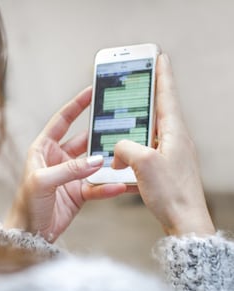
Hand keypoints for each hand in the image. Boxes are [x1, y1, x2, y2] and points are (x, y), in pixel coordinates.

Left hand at [4, 87, 126, 241]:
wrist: (30, 234)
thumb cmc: (26, 205)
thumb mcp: (43, 181)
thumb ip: (70, 169)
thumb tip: (97, 159)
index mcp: (43, 149)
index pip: (62, 121)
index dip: (76, 106)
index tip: (92, 92)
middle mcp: (58, 159)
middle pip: (83, 140)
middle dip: (100, 133)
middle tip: (120, 124)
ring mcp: (70, 176)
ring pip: (94, 163)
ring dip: (108, 161)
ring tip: (126, 155)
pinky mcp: (79, 193)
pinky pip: (97, 186)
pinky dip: (108, 186)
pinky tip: (119, 185)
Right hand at [112, 54, 214, 235]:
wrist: (184, 221)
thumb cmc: (171, 193)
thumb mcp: (142, 163)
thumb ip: (124, 147)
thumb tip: (117, 148)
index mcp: (174, 132)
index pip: (167, 95)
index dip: (162, 75)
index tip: (159, 58)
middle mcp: (175, 140)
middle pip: (158, 111)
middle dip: (146, 97)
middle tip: (136, 85)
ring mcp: (170, 155)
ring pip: (148, 134)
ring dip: (134, 130)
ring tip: (121, 129)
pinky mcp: (164, 169)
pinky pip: (145, 154)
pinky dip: (132, 154)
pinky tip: (121, 164)